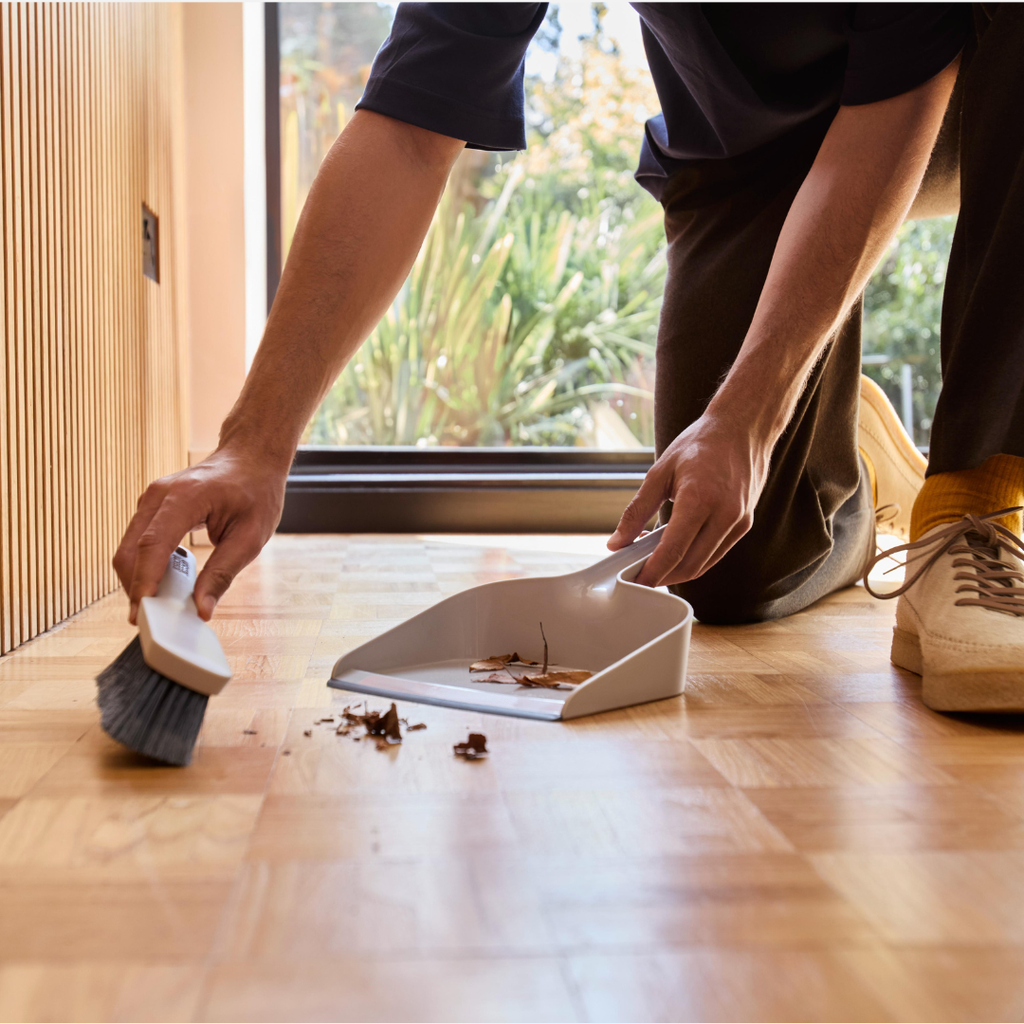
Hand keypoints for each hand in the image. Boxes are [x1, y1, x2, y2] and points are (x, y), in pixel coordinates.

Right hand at [113, 447, 287, 623]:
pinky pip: (137, 542)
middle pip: (129, 551)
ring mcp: (151, 499)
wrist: (250, 458)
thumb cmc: (255, 492)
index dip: (144, 582)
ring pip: (128, 549)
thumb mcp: (250, 537)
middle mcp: (158, 495)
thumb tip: (201, 610)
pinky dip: (145, 567)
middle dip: (135, 589)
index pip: (153, 545)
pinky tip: (164, 584)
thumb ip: (223, 573)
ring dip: (138, 580)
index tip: (142, 614)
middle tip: (151, 622)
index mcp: (185, 497)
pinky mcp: (151, 507)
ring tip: (160, 607)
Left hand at [608, 413, 770, 586]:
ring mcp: (739, 521)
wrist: (743, 427)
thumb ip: (636, 510)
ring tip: (653, 560)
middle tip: (639, 575)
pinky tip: (676, 548)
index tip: (634, 583)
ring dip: (677, 570)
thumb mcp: (660, 472)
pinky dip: (694, 558)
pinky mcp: (745, 524)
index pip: (672, 551)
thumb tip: (616, 542)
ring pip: (704, 564)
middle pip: (689, 565)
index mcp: (699, 499)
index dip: (652, 573)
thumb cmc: (700, 445)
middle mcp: (724, 515)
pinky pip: (716, 553)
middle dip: (662, 576)